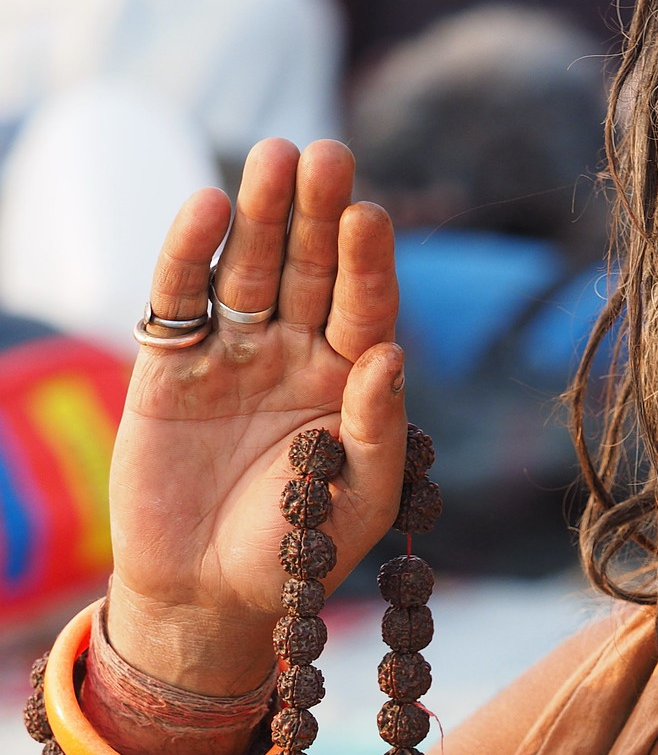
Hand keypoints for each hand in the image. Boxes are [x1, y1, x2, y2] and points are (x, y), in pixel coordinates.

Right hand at [107, 138, 406, 693]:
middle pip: (311, 270)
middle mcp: (296, 354)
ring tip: (275, 159)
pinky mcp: (169, 363)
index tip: (371, 217)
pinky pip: (181, 298)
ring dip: (261, 214)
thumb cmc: (296, 555)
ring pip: (250, 268)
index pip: (366, 309)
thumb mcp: (356, 504)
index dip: (367, 265)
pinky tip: (208, 207)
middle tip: (328, 157)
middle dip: (319, 215)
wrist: (206, 596)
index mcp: (352, 382)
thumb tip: (390, 356)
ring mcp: (232, 352)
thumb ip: (377, 432)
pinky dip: (189, 253)